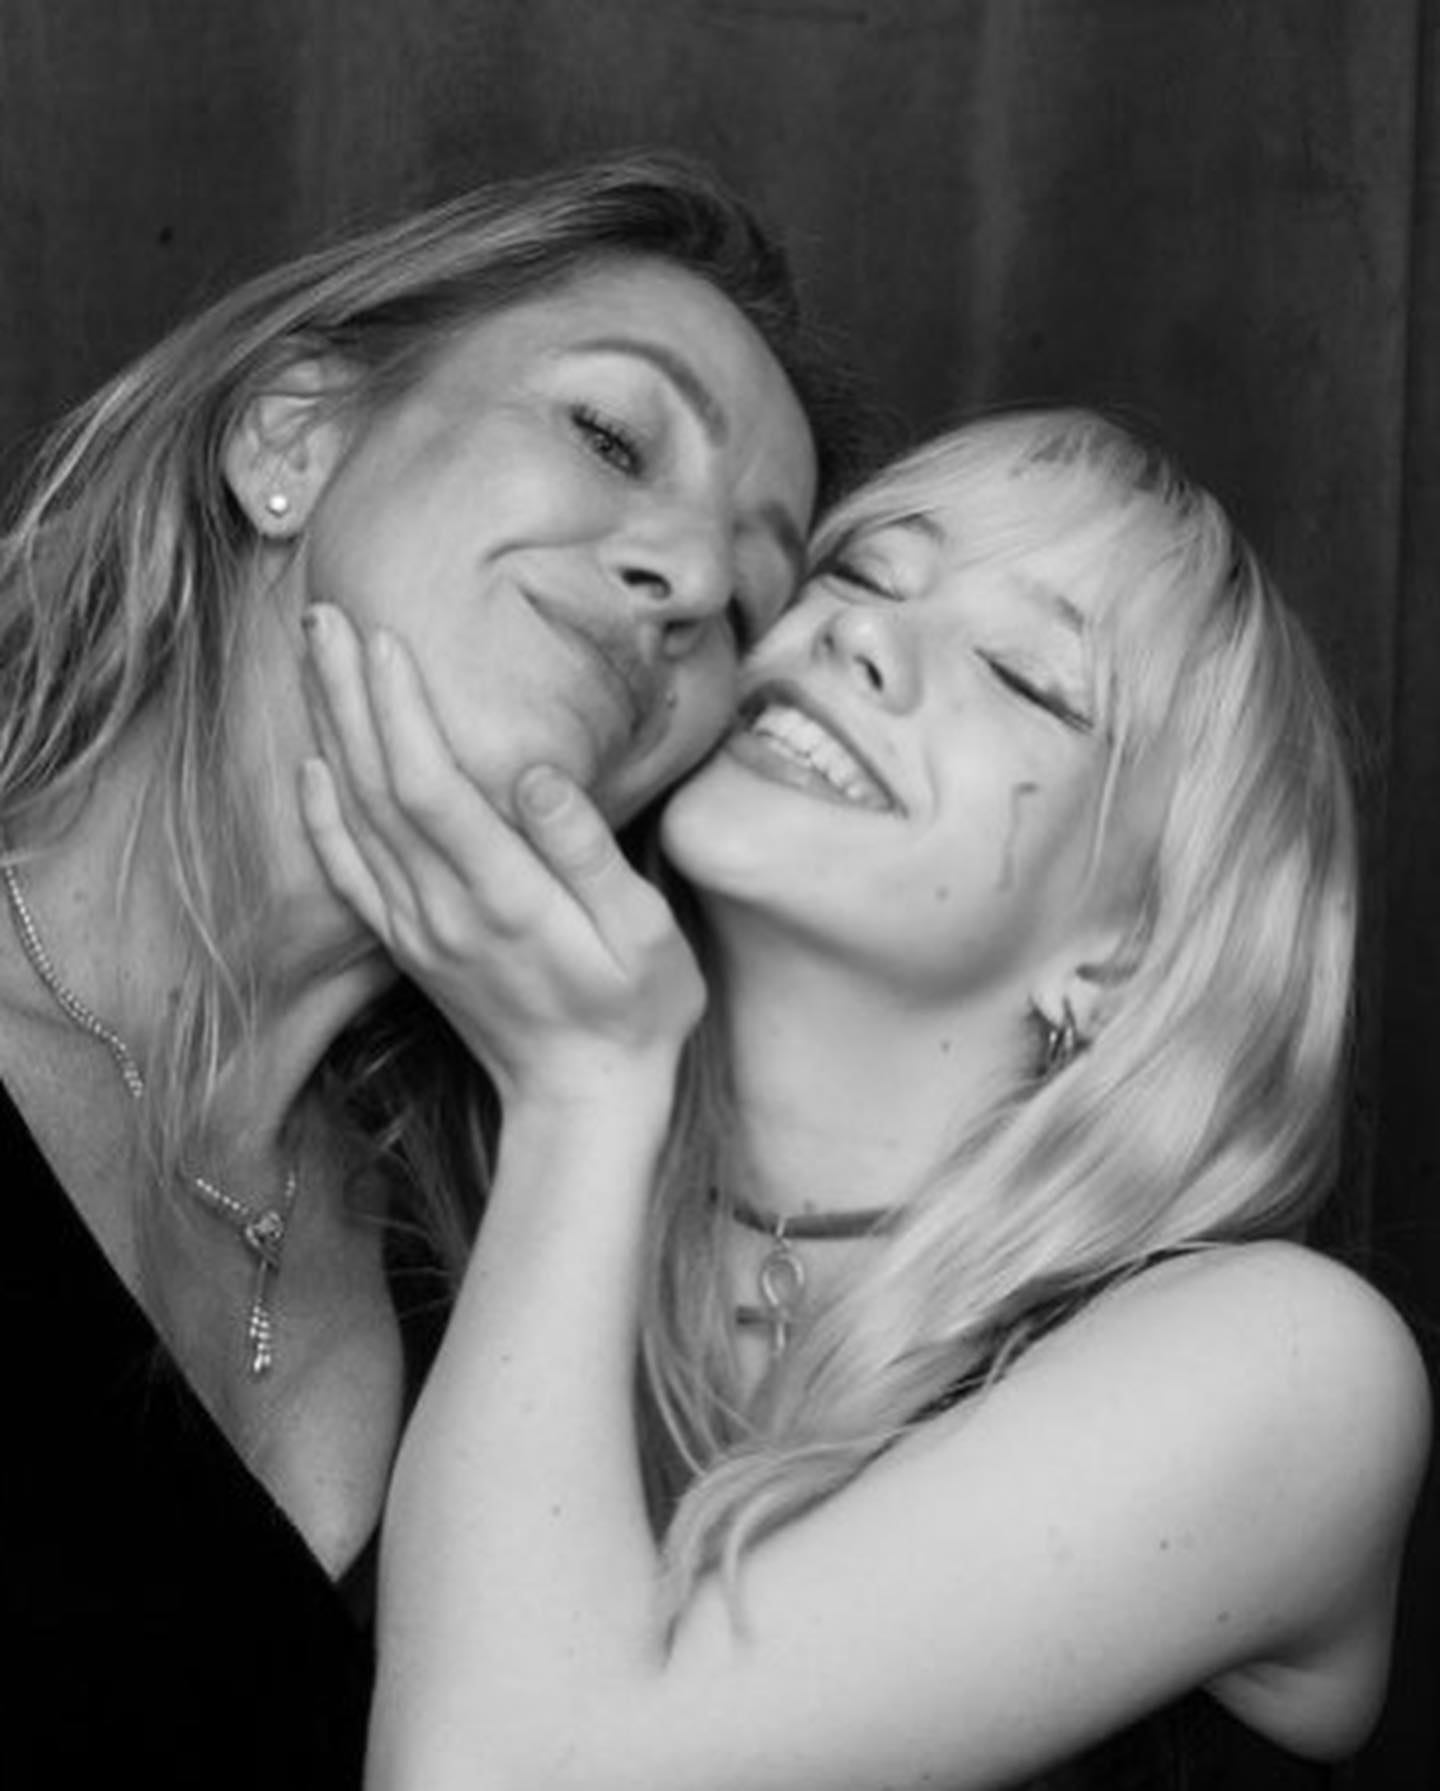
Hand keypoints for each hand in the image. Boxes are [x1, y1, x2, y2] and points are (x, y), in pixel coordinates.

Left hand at [298, 604, 704, 1109]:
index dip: (399, 710)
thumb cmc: (637, 1010)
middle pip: (376, 787)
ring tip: (315, 660)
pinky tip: (311, 765)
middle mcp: (445, 911)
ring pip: (354, 818)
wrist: (583, 1101)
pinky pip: (348, 874)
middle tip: (324, 615)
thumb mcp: (646, 933)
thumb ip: (587, 852)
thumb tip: (537, 773)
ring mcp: (418, 931)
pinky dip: (320, 817)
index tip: (385, 638)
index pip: (430, 786)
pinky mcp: (408, 946)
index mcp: (506, 898)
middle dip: (349, 695)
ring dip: (331, 732)